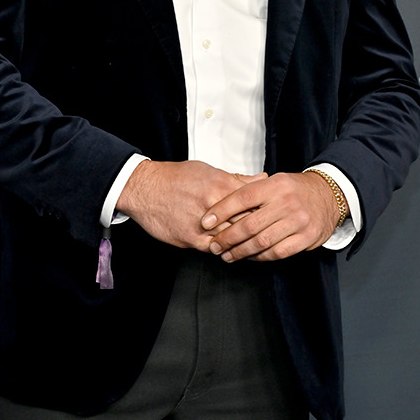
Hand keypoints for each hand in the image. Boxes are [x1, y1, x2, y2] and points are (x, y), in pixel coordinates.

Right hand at [117, 160, 264, 250]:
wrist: (146, 188)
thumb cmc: (175, 177)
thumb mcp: (208, 170)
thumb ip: (236, 178)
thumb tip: (261, 178)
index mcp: (220, 185)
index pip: (253, 201)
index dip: (265, 209)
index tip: (273, 213)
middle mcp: (213, 205)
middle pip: (246, 221)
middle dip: (258, 227)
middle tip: (268, 231)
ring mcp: (202, 224)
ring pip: (232, 238)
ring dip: (242, 242)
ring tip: (252, 243)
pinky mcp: (190, 238)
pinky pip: (213, 249)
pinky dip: (224, 250)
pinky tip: (231, 249)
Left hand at [201, 171, 344, 261]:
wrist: (329, 196)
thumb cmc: (295, 189)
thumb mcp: (274, 181)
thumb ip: (251, 189)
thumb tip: (220, 202)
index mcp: (275, 185)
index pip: (242, 197)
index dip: (221, 210)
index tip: (206, 221)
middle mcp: (286, 202)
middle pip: (249, 224)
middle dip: (227, 237)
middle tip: (214, 245)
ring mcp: (298, 221)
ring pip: (262, 241)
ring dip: (240, 251)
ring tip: (227, 255)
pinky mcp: (306, 238)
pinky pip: (278, 252)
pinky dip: (260, 257)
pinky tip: (250, 257)